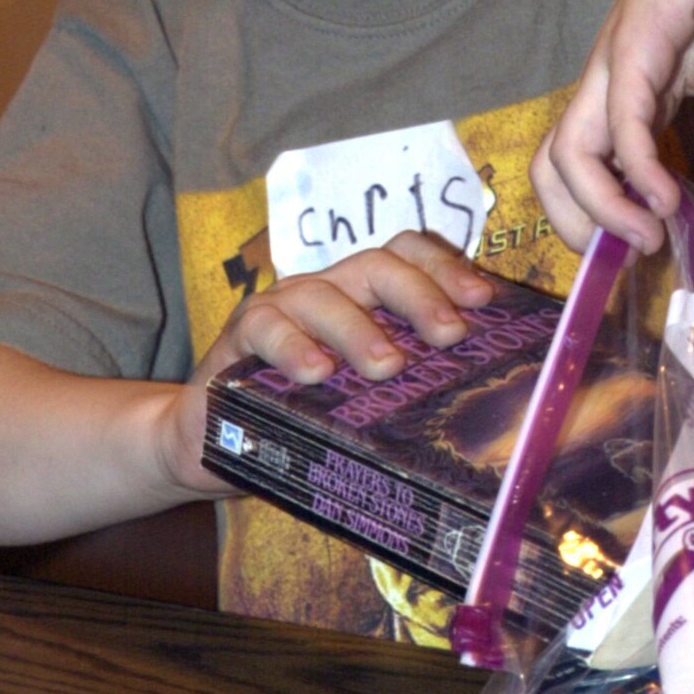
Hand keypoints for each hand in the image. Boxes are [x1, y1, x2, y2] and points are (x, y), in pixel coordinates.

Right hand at [159, 231, 495, 493]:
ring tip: (389, 367)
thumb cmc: (300, 418)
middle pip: (378, 266)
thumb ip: (403, 390)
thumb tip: (476, 408)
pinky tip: (316, 373)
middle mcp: (328, 289)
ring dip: (361, 329)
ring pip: (325, 295)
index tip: (484, 300)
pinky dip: (294, 347)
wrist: (209, 438)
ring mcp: (282, 306)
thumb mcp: (359, 401)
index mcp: (364, 297)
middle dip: (420, 296)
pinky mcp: (240, 334)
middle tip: (450, 335)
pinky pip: (268, 327)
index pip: (408, 255)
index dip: (447, 268)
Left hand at [532, 0, 693, 253]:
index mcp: (627, 105)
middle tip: (629, 259)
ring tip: (646, 236)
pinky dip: (631, 163)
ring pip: (567, 152)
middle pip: (551, 171)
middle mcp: (606, 92)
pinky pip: (618, 115)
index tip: (643, 256)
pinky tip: (663, 194)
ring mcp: (613, 68)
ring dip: (599, 208)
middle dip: (575, 227)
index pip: (580, 173)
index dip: (595, 222)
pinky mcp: (634, 42)